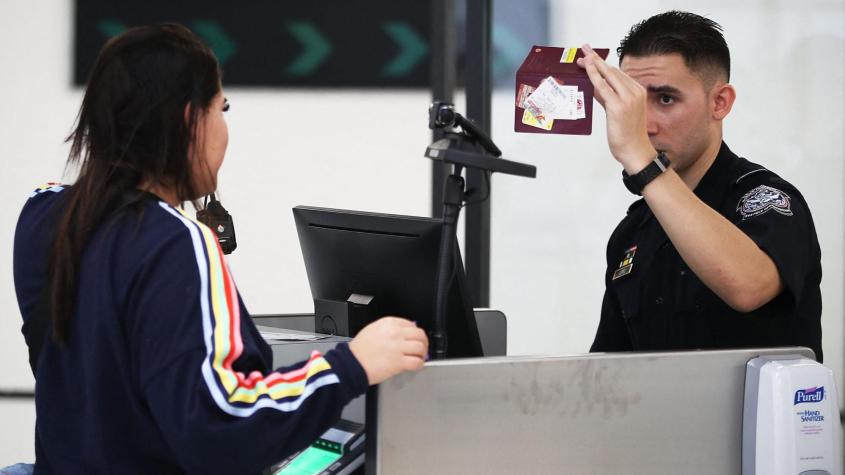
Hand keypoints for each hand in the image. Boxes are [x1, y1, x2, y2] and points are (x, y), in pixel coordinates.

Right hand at [348, 317, 428, 384]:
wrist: (352, 364)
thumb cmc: (359, 350)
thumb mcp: (373, 329)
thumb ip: (389, 329)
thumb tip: (404, 333)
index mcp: (389, 323)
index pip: (411, 324)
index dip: (415, 333)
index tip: (415, 339)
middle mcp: (395, 333)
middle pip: (419, 335)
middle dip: (423, 342)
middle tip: (422, 348)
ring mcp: (398, 348)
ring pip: (421, 347)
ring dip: (422, 353)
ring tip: (419, 357)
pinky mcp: (399, 362)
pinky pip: (417, 362)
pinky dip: (419, 364)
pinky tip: (416, 365)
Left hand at [577, 44, 655, 171]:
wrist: (635, 151)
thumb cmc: (628, 135)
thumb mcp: (617, 112)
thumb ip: (607, 98)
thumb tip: (596, 86)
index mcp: (638, 91)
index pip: (617, 73)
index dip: (602, 64)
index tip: (592, 57)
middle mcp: (634, 91)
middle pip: (612, 70)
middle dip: (596, 60)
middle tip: (583, 51)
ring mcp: (628, 98)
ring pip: (608, 75)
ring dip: (594, 64)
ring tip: (582, 57)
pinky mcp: (618, 106)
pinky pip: (603, 86)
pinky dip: (594, 76)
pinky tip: (587, 69)